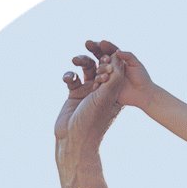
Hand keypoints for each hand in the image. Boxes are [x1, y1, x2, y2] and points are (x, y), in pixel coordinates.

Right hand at [55, 50, 124, 187]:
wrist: (74, 138)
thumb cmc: (93, 120)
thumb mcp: (106, 97)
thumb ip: (113, 77)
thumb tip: (118, 57)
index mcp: (116, 92)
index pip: (116, 70)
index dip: (111, 60)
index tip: (106, 56)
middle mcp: (104, 91)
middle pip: (101, 67)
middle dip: (95, 57)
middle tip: (90, 49)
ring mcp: (89, 92)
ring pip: (86, 70)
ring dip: (81, 62)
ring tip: (76, 60)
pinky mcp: (75, 94)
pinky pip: (73, 78)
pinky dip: (69, 74)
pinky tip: (68, 78)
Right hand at [87, 39, 155, 109]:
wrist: (144, 94)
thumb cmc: (142, 78)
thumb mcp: (137, 65)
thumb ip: (128, 56)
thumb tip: (117, 51)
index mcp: (118, 60)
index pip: (110, 51)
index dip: (105, 46)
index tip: (102, 43)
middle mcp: (112, 67)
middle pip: (102, 59)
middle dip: (96, 51)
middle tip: (94, 49)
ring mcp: (108, 77)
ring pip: (100, 70)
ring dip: (101, 69)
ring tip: (107, 70)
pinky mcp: (106, 87)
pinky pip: (99, 84)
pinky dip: (98, 83)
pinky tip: (97, 81)